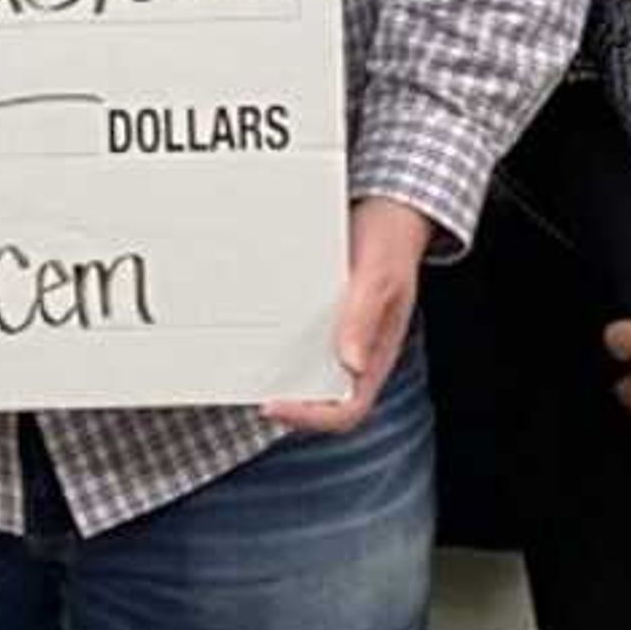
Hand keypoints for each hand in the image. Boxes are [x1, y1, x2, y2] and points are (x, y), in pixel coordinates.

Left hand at [266, 199, 434, 432]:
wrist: (386, 211)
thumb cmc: (390, 243)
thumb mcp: (379, 277)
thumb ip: (365, 317)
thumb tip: (352, 364)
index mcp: (377, 355)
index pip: (348, 409)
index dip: (312, 418)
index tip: (273, 404)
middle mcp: (355, 352)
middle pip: (320, 400)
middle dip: (285, 403)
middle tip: (246, 388)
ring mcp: (337, 336)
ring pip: (304, 373)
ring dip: (276, 375)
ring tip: (241, 364)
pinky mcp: (320, 318)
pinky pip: (295, 341)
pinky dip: (273, 343)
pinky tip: (250, 329)